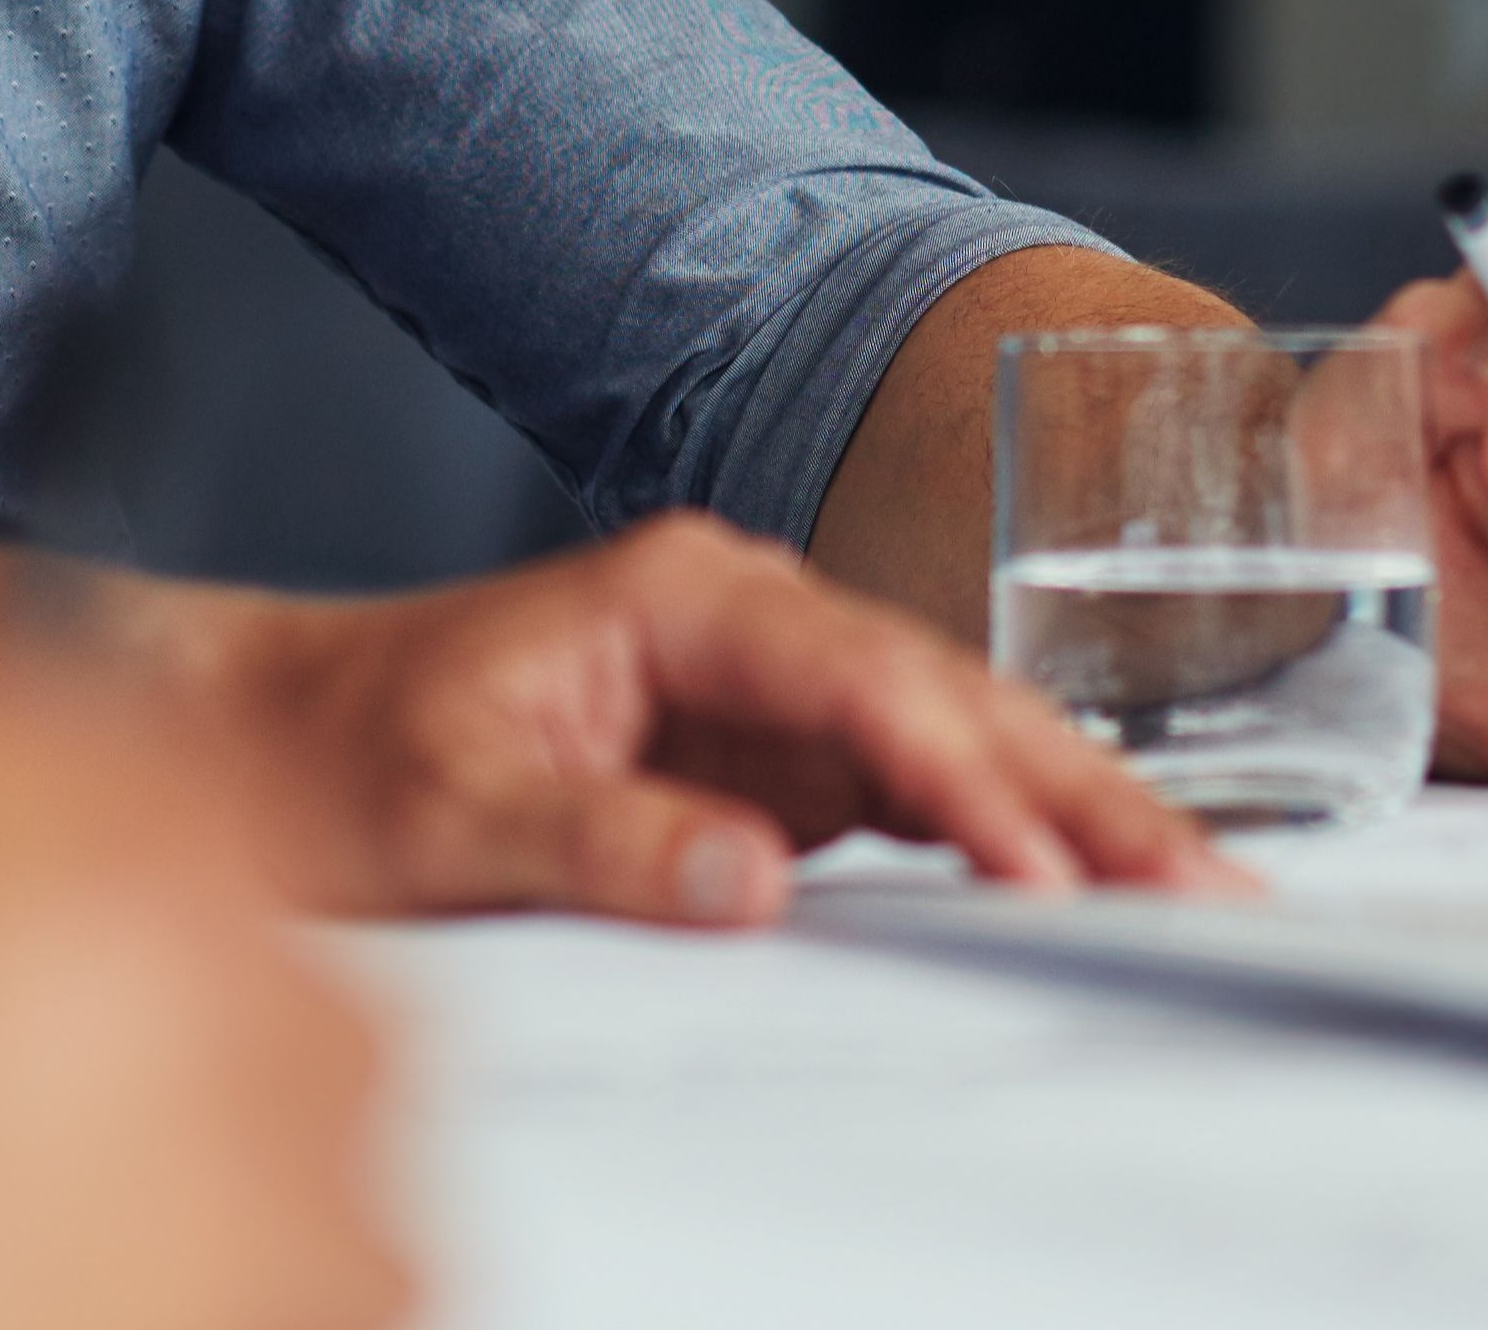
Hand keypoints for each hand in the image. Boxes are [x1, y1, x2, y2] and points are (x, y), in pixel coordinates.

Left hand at [168, 511, 1224, 923]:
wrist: (285, 735)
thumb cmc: (348, 752)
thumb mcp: (448, 808)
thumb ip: (599, 838)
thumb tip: (751, 881)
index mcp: (689, 596)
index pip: (868, 683)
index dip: (965, 778)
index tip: (1042, 866)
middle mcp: (753, 623)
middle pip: (952, 698)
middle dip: (1083, 791)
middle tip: (1202, 882)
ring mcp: (775, 689)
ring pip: (959, 742)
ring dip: (1073, 816)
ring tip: (1192, 892)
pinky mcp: (777, 758)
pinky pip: (917, 795)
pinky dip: (1007, 841)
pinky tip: (1084, 888)